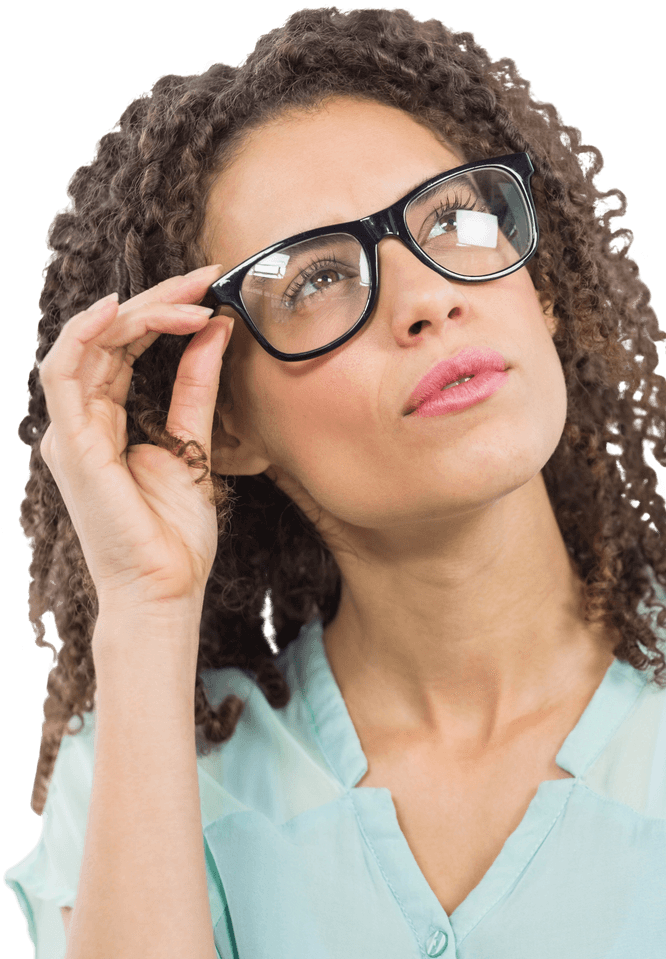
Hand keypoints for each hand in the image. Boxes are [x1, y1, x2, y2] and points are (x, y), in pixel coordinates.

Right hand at [37, 265, 233, 615]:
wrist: (166, 588)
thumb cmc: (175, 533)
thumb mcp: (193, 447)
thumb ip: (196, 390)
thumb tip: (214, 333)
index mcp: (104, 424)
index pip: (124, 350)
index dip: (162, 315)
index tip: (208, 291)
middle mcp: (81, 423)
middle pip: (107, 340)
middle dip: (155, 302)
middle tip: (203, 276)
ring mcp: (71, 433)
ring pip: (86, 345)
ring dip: (136, 312)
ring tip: (186, 293)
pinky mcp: (71, 445)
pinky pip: (64, 374)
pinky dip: (87, 335)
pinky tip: (121, 309)